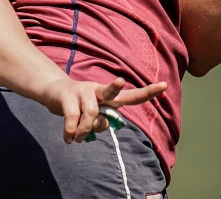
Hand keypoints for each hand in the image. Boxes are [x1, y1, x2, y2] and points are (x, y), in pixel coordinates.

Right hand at [41, 76, 166, 143]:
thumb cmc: (80, 106)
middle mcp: (99, 90)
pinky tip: (68, 139)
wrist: (54, 92)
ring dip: (84, 130)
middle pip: (111, 91)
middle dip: (115, 87)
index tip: (165, 86)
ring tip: (77, 139)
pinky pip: (72, 117)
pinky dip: (71, 131)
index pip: (131, 96)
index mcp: (109, 97)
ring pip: (90, 113)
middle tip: (119, 81)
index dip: (148, 92)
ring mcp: (83, 91)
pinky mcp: (67, 95)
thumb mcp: (93, 116)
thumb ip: (101, 122)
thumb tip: (100, 124)